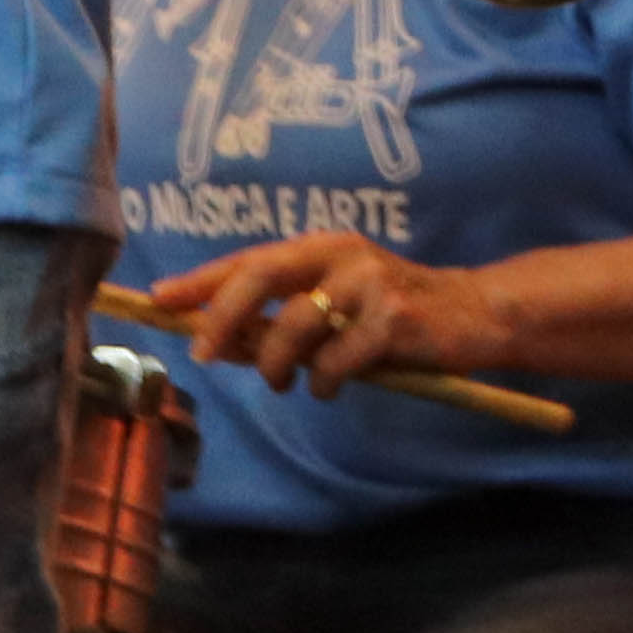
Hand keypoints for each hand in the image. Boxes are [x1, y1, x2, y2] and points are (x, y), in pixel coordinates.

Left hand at [149, 228, 496, 393]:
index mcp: (324, 247)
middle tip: (204, 355)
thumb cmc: (393, 314)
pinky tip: (334, 385)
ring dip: (277, 366)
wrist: (473, 314)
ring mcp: (369, 283)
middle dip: (222, 316)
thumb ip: (285, 319)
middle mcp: (343, 254)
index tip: (160, 301)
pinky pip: (332, 362)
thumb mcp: (338, 307)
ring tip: (284, 383)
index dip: (202, 281)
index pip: (250, 259)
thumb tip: (220, 342)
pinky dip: (323, 383)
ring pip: (291, 328)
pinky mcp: (391, 319)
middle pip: (261, 276)